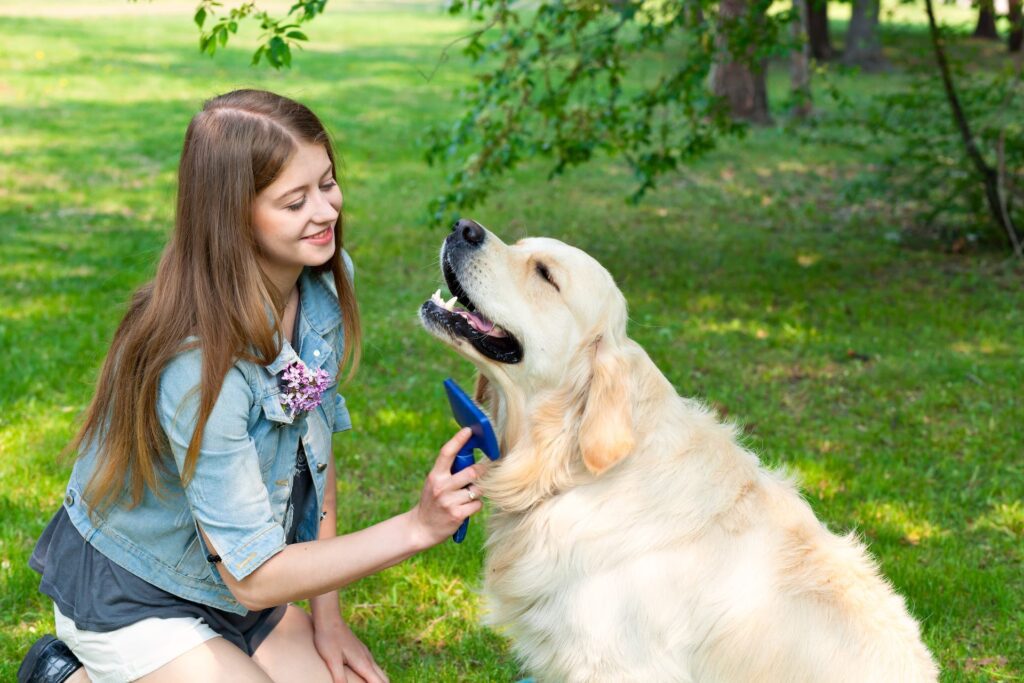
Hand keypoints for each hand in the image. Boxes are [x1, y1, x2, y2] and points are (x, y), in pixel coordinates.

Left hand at [313, 615, 388, 682]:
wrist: (329, 618)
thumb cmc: (328, 639)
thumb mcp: (332, 660)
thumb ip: (340, 678)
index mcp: (363, 663)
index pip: (380, 682)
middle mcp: (367, 658)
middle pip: (383, 678)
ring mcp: (364, 653)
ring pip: (378, 671)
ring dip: (379, 681)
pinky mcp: (359, 650)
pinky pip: (372, 666)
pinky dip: (373, 675)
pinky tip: (365, 676)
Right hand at [410, 427, 484, 547]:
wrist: (421, 528)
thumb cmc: (433, 501)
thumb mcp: (435, 483)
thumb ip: (449, 472)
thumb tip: (471, 457)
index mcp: (435, 475)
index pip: (447, 453)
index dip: (458, 440)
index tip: (468, 430)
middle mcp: (442, 486)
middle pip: (473, 472)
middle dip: (482, 472)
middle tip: (484, 472)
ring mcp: (449, 501)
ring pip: (478, 489)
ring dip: (478, 491)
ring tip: (469, 495)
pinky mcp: (457, 515)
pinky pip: (478, 504)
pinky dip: (476, 505)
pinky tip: (466, 508)